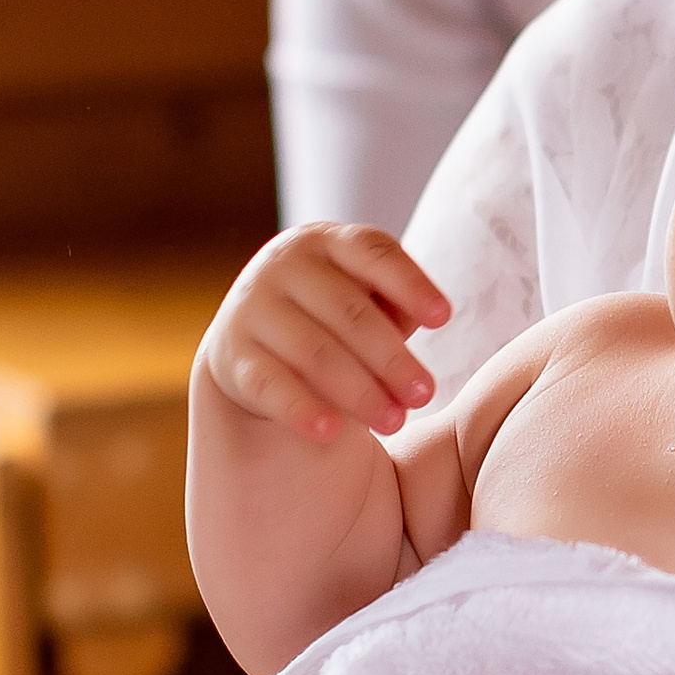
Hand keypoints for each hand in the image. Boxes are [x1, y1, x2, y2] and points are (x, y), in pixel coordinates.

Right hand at [200, 224, 451, 441]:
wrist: (249, 338)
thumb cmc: (330, 313)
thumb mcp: (364, 296)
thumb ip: (396, 303)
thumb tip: (430, 317)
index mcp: (327, 241)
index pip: (374, 253)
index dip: (411, 284)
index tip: (443, 318)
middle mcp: (284, 264)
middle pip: (350, 312)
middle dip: (393, 359)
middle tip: (425, 395)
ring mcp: (252, 307)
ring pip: (315, 352)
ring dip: (360, 392)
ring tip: (395, 422)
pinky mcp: (231, 355)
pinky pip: (270, 385)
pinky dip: (302, 409)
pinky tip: (331, 433)